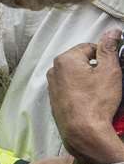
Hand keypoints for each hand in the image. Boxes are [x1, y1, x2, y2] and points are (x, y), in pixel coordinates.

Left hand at [49, 29, 123, 163]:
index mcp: (65, 59)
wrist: (83, 131)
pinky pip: (71, 88)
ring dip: (89, 79)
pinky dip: (82, 91)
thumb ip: (109, 48)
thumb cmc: (97, 101)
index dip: (104, 56)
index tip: (112, 67)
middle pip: (81, 61)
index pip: (89, 47)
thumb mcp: (109, 70)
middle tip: (108, 80)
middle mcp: (54, 70)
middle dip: (96, 68)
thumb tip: (112, 32)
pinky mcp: (55, 99)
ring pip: (76, 75)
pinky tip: (91, 100)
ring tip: (100, 92)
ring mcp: (52, 86)